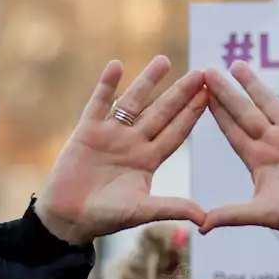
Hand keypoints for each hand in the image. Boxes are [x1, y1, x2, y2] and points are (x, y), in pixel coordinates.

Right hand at [34, 56, 210, 246]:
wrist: (67, 218)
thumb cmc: (105, 218)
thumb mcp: (141, 211)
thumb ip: (171, 208)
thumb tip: (205, 218)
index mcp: (148, 160)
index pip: (175, 132)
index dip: (192, 113)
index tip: (210, 94)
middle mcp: (132, 143)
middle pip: (161, 112)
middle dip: (180, 93)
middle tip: (201, 72)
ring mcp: (110, 135)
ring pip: (132, 102)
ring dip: (147, 81)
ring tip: (164, 60)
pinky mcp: (86, 131)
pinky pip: (98, 103)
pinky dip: (106, 85)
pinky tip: (116, 65)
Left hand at [203, 62, 278, 257]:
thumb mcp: (263, 214)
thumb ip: (233, 214)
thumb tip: (200, 226)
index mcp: (256, 158)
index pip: (231, 129)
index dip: (215, 111)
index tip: (198, 93)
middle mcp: (272, 142)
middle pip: (244, 111)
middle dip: (227, 91)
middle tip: (208, 70)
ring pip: (270, 102)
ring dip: (254, 84)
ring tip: (238, 64)